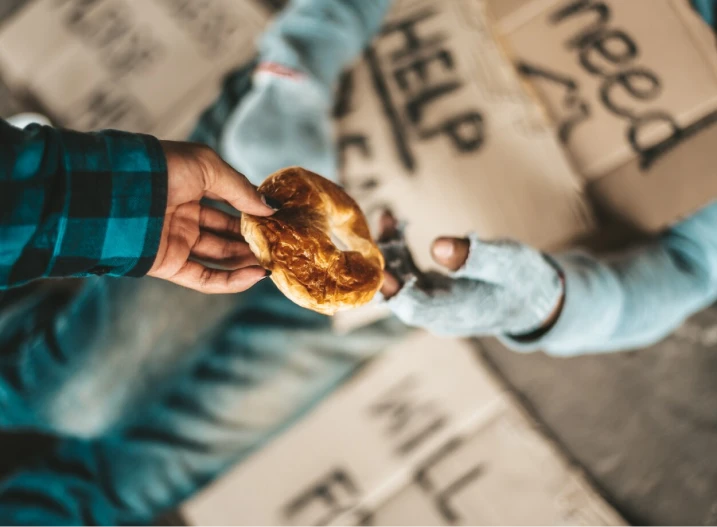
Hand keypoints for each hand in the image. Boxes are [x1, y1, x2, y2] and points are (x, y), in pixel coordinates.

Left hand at [148, 141, 278, 293]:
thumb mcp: (208, 167)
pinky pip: (204, 277)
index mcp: (190, 188)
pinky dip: (230, 280)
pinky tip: (254, 275)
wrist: (119, 190)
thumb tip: (269, 208)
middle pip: (226, 232)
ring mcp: (176, 241)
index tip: (276, 220)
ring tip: (272, 261)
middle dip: (252, 239)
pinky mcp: (168, 265)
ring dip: (246, 260)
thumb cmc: (161, 169)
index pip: (229, 203)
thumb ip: (241, 189)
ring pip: (219, 257)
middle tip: (278, 244)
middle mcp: (183, 215)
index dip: (252, 212)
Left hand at [378, 213, 563, 337]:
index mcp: (456, 313)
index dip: (394, 290)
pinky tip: (393, 221)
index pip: (416, 307)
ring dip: (387, 249)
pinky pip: (404, 270)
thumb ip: (474, 257)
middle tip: (372, 232)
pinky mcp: (429, 289)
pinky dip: (397, 248)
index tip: (377, 269)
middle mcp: (437, 313)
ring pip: (397, 279)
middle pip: (397, 293)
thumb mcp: (507, 263)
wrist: (535, 298)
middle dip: (381, 262)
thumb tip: (437, 245)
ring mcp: (431, 302)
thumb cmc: (525, 280)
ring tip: (387, 216)